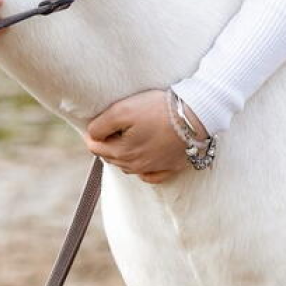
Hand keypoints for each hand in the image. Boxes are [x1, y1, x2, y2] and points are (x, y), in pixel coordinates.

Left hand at [84, 89, 208, 184]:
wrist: (194, 116)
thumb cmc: (157, 110)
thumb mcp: (122, 110)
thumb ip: (101, 125)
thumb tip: (91, 135)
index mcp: (122, 152)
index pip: (95, 147)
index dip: (92, 134)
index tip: (96, 122)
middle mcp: (136, 166)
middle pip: (111, 157)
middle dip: (106, 144)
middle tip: (109, 129)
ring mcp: (154, 168)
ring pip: (129, 166)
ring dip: (123, 154)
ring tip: (126, 139)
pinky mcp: (171, 167)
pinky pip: (152, 176)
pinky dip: (144, 171)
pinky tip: (144, 161)